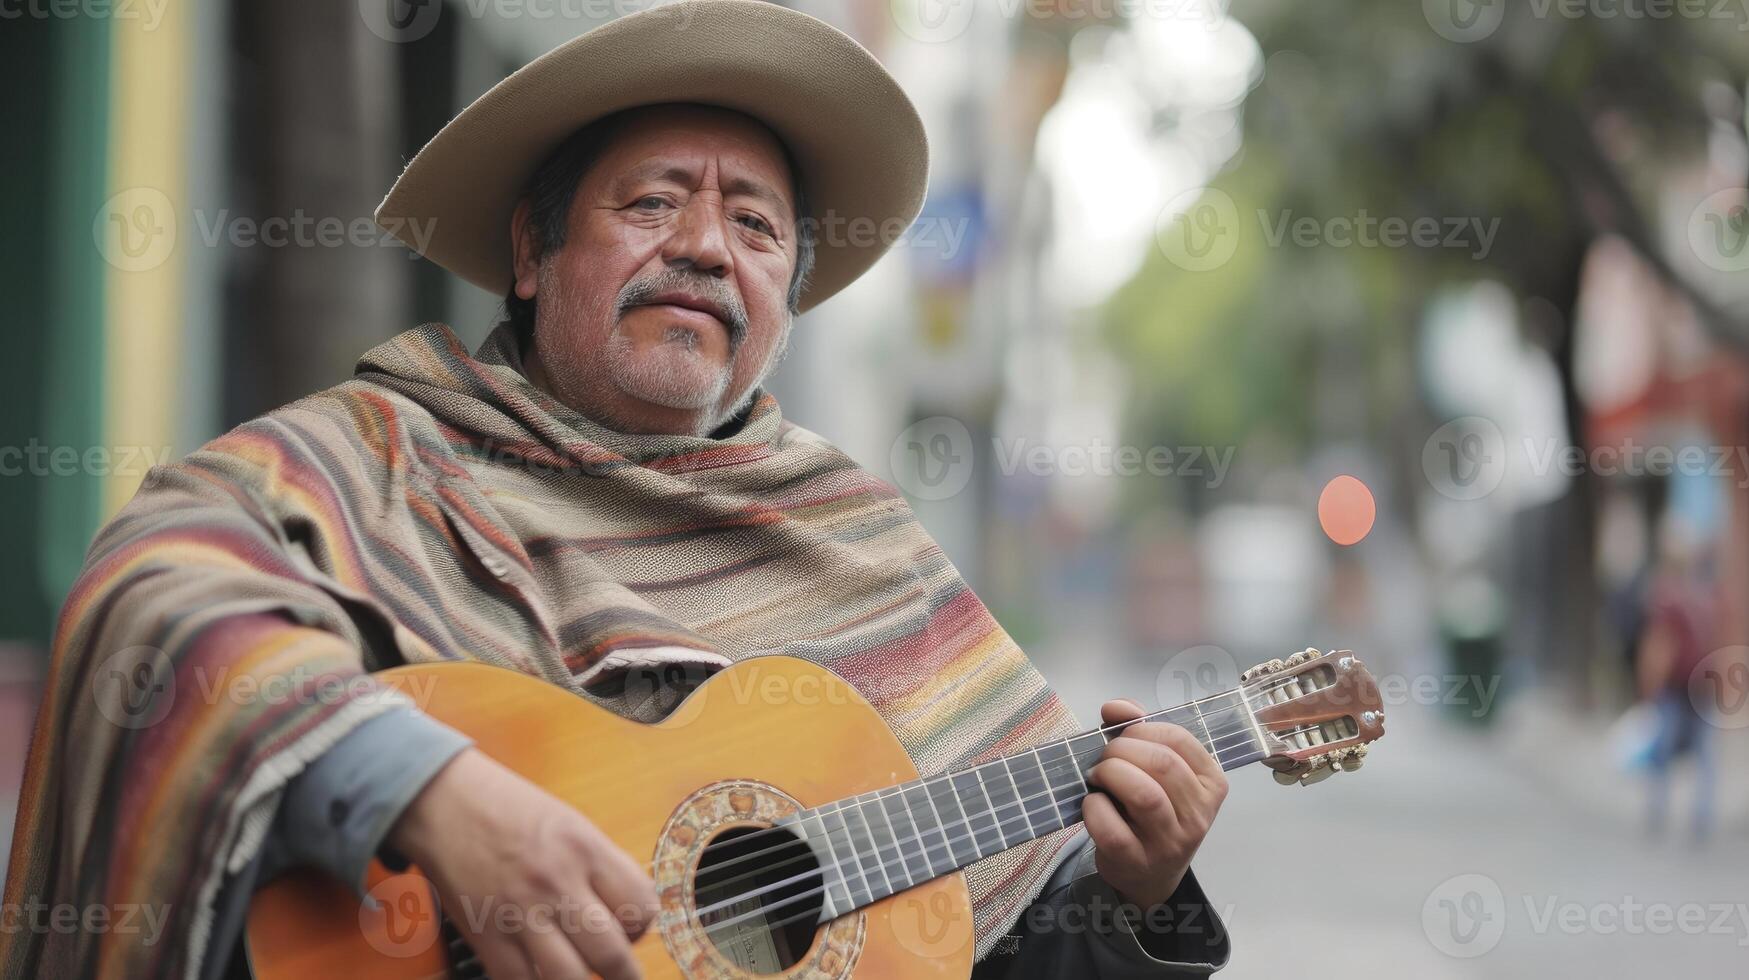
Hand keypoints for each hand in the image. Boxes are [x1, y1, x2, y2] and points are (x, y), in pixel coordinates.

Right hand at [386, 748, 658, 979]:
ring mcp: (519, 913)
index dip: (642, 926)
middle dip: (623, 974)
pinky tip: (541, 974)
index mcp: (586, 849)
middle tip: (621, 975)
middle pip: (611, 954)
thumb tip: (625, 915)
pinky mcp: (484, 935)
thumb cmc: (509, 808)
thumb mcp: (570, 824)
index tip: (632, 931)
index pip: (641, 906)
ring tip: (582, 977)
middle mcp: (557, 883)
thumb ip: (599, 868)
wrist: (442, 801)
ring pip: (569, 978)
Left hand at [1083, 699, 1227, 909]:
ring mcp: (1171, 843)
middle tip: (1106, 759)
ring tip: (1098, 777)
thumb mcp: (1156, 771)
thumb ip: (1139, 732)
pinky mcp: (1138, 862)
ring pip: (1145, 795)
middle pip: (1161, 764)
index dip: (1142, 728)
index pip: (1180, 739)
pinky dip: (1094, 808)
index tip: (1123, 736)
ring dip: (1111, 774)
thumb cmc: (1153, 813)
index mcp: (1211, 783)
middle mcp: (1199, 815)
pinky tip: (1093, 803)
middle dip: (1122, 750)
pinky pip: (1113, 830)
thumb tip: (1115, 707)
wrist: (1149, 876)